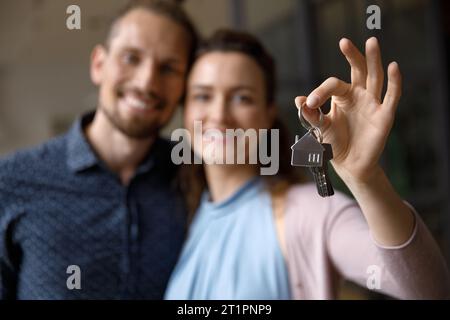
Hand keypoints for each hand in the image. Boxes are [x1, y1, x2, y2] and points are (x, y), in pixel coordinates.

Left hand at [295, 37, 401, 184]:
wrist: (348, 164)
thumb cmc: (334, 143)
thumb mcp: (320, 128)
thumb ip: (310, 115)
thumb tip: (299, 100)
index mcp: (342, 96)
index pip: (333, 85)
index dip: (320, 92)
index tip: (310, 103)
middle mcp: (359, 96)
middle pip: (358, 70)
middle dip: (353, 56)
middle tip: (344, 42)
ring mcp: (373, 104)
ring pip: (375, 77)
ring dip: (373, 60)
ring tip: (371, 42)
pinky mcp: (385, 115)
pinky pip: (391, 96)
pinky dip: (394, 82)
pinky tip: (394, 66)